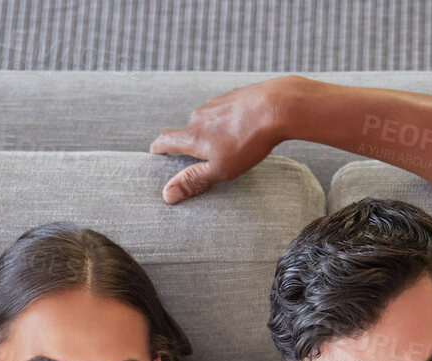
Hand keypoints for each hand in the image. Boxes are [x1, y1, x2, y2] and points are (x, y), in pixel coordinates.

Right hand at [149, 77, 304, 202]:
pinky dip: (229, 121)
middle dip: (192, 144)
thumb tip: (167, 194)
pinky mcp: (234, 96)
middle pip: (189, 131)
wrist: (276, 107)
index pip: (166, 140)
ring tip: (231, 145)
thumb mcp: (219, 169)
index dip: (159, 148)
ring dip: (213, 132)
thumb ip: (193, 180)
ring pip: (208, 121)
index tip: (156, 152)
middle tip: (203, 158)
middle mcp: (199, 116)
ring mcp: (217, 103)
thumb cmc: (247, 141)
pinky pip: (226, 112)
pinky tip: (245, 129)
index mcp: (193, 135)